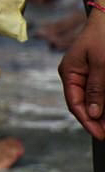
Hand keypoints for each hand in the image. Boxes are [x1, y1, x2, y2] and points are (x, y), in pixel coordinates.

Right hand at [60, 9, 104, 139]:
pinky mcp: (98, 73)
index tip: (101, 135)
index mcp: (69, 73)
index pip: (75, 103)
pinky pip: (100, 92)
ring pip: (94, 100)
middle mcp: (76, 76)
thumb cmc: (103, 37)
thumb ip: (97, 89)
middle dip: (96, 120)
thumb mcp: (101, 64)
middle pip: (84, 104)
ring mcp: (87, 75)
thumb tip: (94, 113)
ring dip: (103, 113)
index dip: (88, 121)